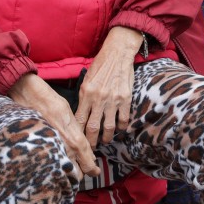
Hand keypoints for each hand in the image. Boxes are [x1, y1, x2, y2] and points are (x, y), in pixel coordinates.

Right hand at [9, 73, 98, 177]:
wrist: (28, 96)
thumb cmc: (50, 101)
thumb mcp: (69, 114)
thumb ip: (76, 132)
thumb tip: (82, 145)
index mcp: (75, 140)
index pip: (88, 163)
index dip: (92, 169)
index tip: (94, 171)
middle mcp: (64, 149)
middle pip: (76, 174)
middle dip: (78, 173)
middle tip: (78, 168)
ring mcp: (50, 152)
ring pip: (61, 173)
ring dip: (65, 172)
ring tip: (65, 168)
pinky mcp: (35, 152)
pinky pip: (48, 166)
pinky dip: (51, 167)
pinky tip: (52, 162)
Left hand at [75, 26, 140, 148]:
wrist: (118, 54)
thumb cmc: (101, 66)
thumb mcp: (87, 80)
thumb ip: (84, 97)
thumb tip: (81, 114)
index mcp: (86, 94)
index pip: (79, 120)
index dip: (78, 133)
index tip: (78, 141)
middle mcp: (98, 99)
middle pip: (92, 128)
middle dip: (91, 142)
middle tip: (91, 149)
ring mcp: (112, 99)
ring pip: (108, 127)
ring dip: (106, 137)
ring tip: (105, 141)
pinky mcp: (125, 98)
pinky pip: (123, 119)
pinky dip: (121, 127)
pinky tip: (119, 129)